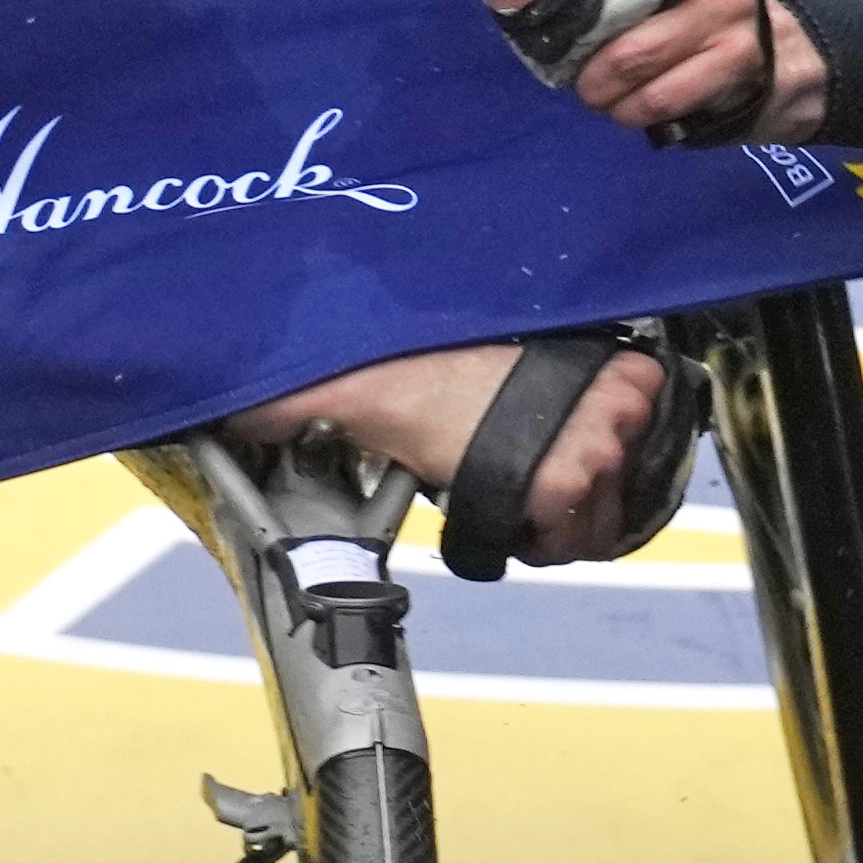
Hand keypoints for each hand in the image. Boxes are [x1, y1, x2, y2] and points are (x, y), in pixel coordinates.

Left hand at [226, 340, 675, 564]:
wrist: (450, 317)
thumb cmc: (407, 379)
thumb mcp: (350, 420)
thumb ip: (283, 427)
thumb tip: (214, 422)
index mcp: (551, 481)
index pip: (574, 545)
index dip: (534, 538)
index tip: (508, 519)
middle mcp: (596, 450)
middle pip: (604, 515)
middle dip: (563, 508)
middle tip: (515, 477)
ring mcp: (620, 411)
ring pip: (626, 474)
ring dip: (592, 467)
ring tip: (537, 446)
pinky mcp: (632, 374)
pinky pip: (647, 418)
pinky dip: (621, 418)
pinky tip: (571, 412)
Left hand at [484, 0, 828, 144]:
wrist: (773, 46)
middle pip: (618, 3)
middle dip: (584, 53)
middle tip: (576, 73)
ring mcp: (732, 3)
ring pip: (637, 56)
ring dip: (603, 89)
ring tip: (596, 94)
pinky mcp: (739, 55)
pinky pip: (663, 94)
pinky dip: (633, 110)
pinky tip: (626, 110)